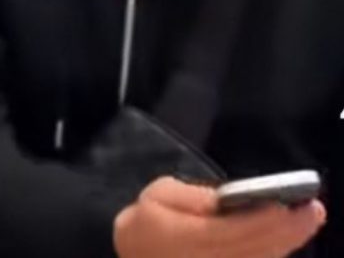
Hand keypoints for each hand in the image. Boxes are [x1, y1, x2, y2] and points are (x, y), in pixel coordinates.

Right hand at [114, 176, 325, 257]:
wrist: (132, 256)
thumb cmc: (145, 221)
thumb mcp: (157, 194)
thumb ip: (193, 197)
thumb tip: (228, 200)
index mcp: (182, 239)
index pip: (230, 233)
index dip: (261, 221)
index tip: (287, 205)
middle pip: (253, 251)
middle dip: (286, 231)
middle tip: (313, 210)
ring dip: (285, 244)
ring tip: (305, 221)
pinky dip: (272, 254)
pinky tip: (285, 239)